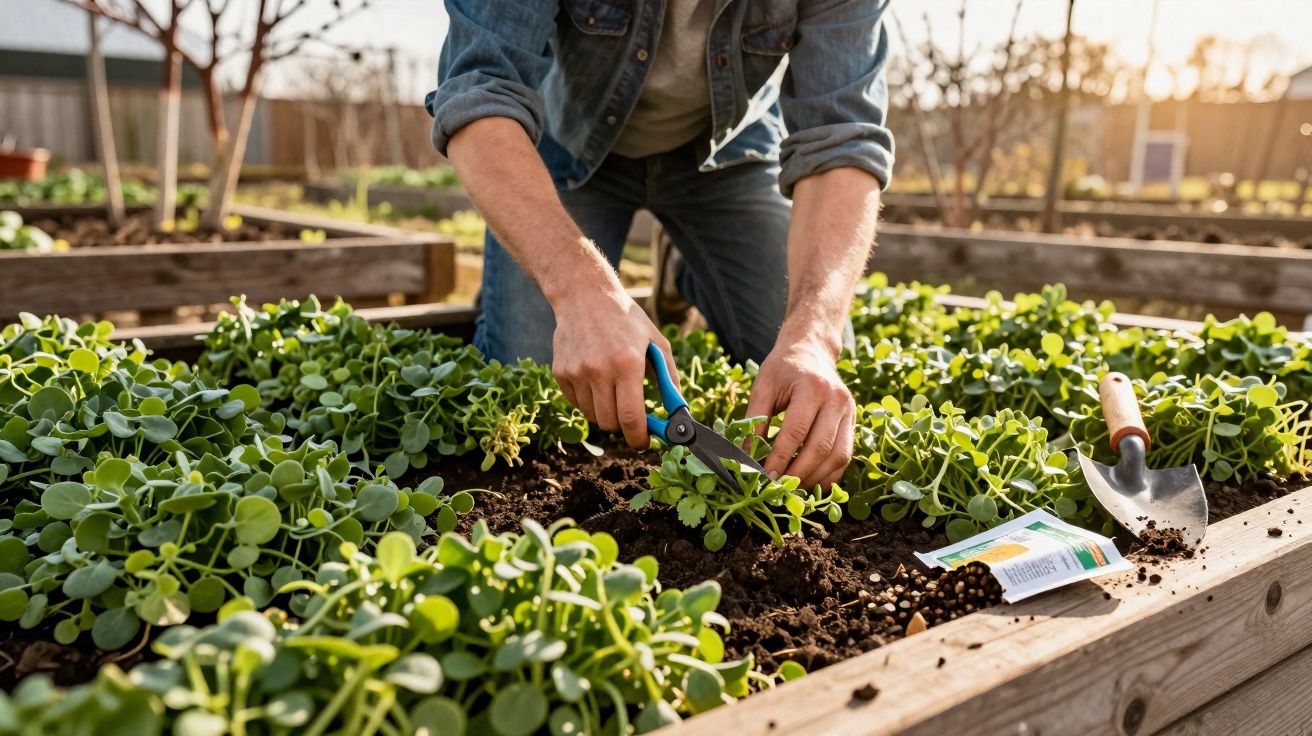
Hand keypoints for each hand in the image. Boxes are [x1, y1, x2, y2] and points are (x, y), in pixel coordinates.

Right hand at [551, 286, 676, 449]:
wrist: (584, 295)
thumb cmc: (626, 319)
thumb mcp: (656, 342)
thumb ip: (669, 378)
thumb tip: (678, 410)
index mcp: (627, 363)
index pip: (631, 418)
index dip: (638, 438)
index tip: (643, 443)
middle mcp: (599, 370)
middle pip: (610, 423)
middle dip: (623, 427)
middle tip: (630, 416)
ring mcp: (576, 372)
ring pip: (592, 416)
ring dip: (605, 412)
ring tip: (612, 389)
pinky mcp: (560, 372)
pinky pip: (577, 403)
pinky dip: (588, 401)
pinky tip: (595, 380)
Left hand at [745, 338, 854, 487]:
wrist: (811, 350)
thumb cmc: (783, 368)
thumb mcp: (763, 387)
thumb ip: (754, 420)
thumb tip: (746, 456)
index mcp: (812, 387)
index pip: (796, 431)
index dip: (780, 458)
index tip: (765, 477)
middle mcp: (837, 400)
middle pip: (820, 448)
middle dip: (798, 473)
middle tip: (778, 488)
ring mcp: (850, 411)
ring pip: (838, 456)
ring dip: (815, 478)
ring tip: (792, 487)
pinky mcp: (853, 422)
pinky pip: (846, 456)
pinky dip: (829, 475)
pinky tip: (810, 482)